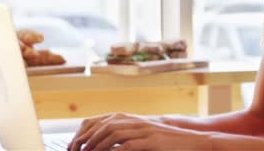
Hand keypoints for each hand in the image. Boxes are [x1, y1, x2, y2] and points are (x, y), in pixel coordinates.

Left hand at [68, 113, 209, 150]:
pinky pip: (128, 145)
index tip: (72, 145)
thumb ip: (123, 137)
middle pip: (102, 126)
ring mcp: (143, 130)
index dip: (82, 132)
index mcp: (128, 118)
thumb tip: (101, 145)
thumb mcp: (140, 135)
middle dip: (86, 140)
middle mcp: (134, 121)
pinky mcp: (151, 141)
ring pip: (113, 134)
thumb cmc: (163, 141)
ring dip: (97, 145)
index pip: (98, 121)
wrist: (190, 140)